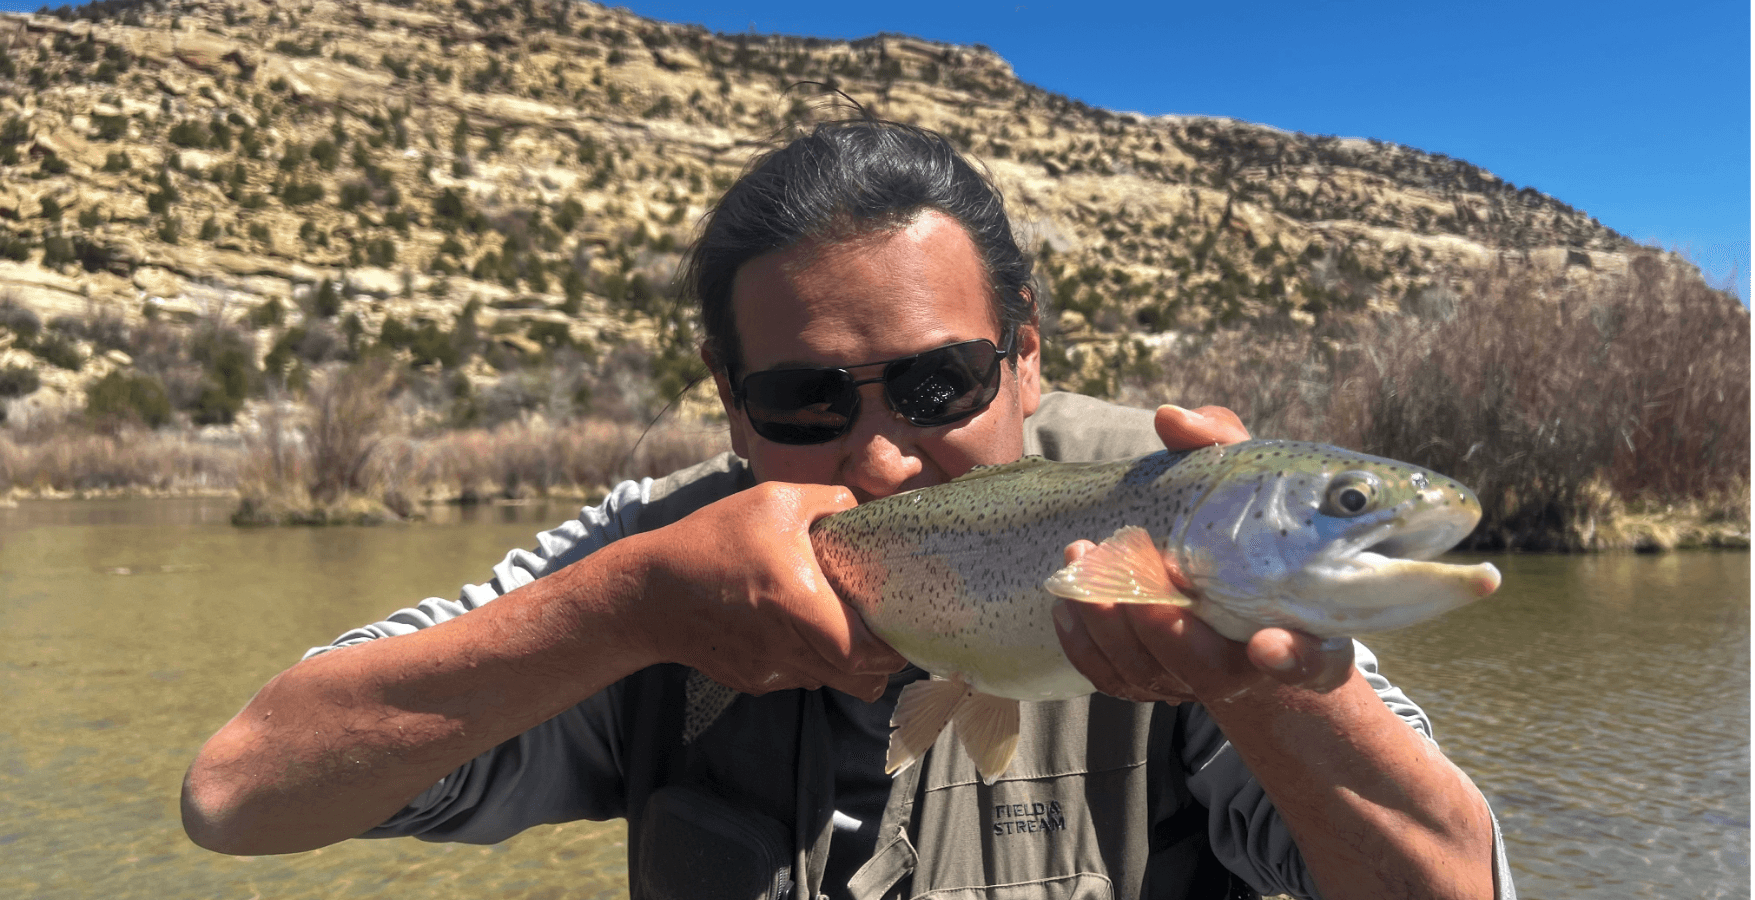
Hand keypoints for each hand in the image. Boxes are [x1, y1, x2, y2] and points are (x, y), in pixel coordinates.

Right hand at [628, 482, 906, 699]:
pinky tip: (798, 628)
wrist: (647, 594)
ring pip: (833, 683)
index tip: (907, 626)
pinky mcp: (754, 680)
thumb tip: (866, 507)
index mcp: (799, 605)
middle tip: (888, 629)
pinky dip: (812, 661)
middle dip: (882, 662)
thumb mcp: (773, 501)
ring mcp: (771, 671)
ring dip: (848, 663)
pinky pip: (800, 678)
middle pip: (861, 681)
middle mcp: (789, 648)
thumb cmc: (711, 541)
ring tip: (846, 625)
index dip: (895, 649)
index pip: (868, 654)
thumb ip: (828, 501)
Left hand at [1054, 402, 1352, 703]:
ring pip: (1148, 675)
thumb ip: (1218, 446)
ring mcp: (1195, 682)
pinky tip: (1068, 602)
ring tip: (1081, 555)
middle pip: (1205, 671)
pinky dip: (1085, 644)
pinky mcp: (1151, 683)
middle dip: (1158, 625)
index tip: (1268, 644)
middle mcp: (1252, 669)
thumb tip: (1169, 419)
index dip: (1292, 658)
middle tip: (1123, 559)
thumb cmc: (1240, 525)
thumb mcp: (1243, 479)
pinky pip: (1112, 679)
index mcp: (1304, 630)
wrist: (1216, 577)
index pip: (1310, 659)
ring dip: (1107, 623)